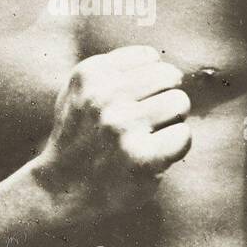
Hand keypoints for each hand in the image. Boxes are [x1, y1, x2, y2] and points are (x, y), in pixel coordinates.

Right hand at [33, 45, 191, 216]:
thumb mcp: (80, 91)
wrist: (62, 189)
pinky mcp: (141, 156)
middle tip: (145, 122)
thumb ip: (111, 69)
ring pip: (180, 103)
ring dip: (171, 122)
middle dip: (164, 97)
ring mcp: (122, 126)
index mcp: (90, 74)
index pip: (151, 57)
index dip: (149, 80)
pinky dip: (175, 148)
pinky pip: (183, 135)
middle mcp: (104, 96)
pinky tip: (154, 156)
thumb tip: (157, 58)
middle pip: (169, 76)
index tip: (133, 100)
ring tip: (147, 138)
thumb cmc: (80, 138)